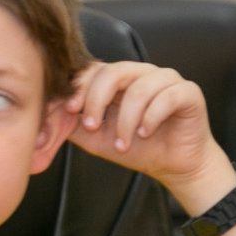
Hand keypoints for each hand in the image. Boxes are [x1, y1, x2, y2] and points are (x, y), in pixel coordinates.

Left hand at [65, 61, 235, 210]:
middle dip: (97, 100)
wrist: (174, 166)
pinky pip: (167, 97)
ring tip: (122, 143)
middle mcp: (143, 73)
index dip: (81, 86)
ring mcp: (167, 80)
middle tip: (92, 126)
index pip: (95, 68)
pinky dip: (151, 118)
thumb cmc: (138, 148)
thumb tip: (46, 112)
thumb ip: (72, 123)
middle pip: (114, 71)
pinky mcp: (188, 92)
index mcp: (120, 79)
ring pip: (140, 87)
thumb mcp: (96, 138)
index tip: (71, 110)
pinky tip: (145, 134)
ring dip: (126, 120)